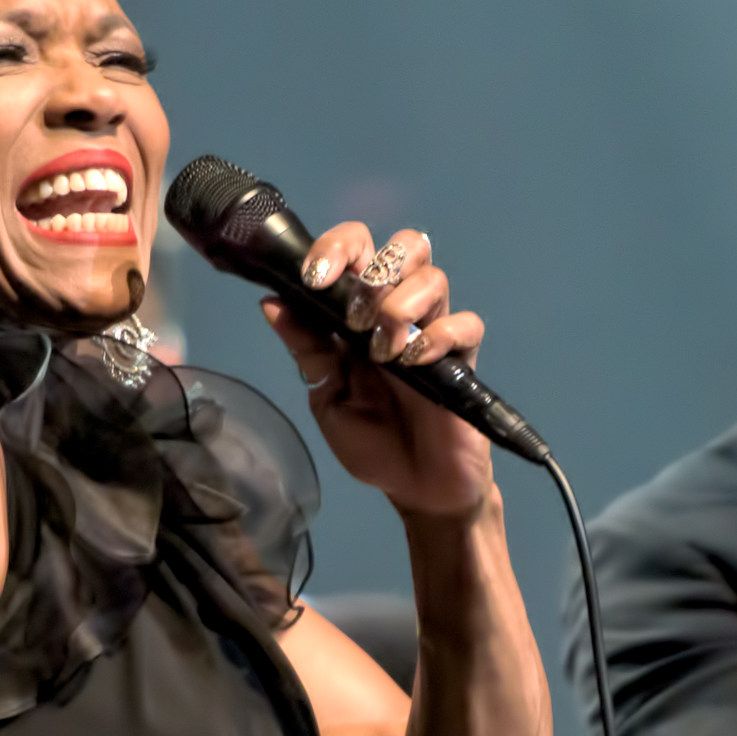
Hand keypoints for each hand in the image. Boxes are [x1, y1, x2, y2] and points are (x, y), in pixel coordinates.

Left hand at [261, 223, 494, 517]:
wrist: (417, 490)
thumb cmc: (373, 445)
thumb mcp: (327, 397)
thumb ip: (308, 350)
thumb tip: (271, 302)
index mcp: (360, 314)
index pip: (356, 250)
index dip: (337, 248)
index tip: (315, 278)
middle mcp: (398, 312)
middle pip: (404, 246)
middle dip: (375, 270)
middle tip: (357, 318)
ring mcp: (434, 333)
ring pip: (433, 277)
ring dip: (401, 306)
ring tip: (384, 352)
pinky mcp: (463, 360)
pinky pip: (465, 324)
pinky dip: (439, 336)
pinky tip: (415, 362)